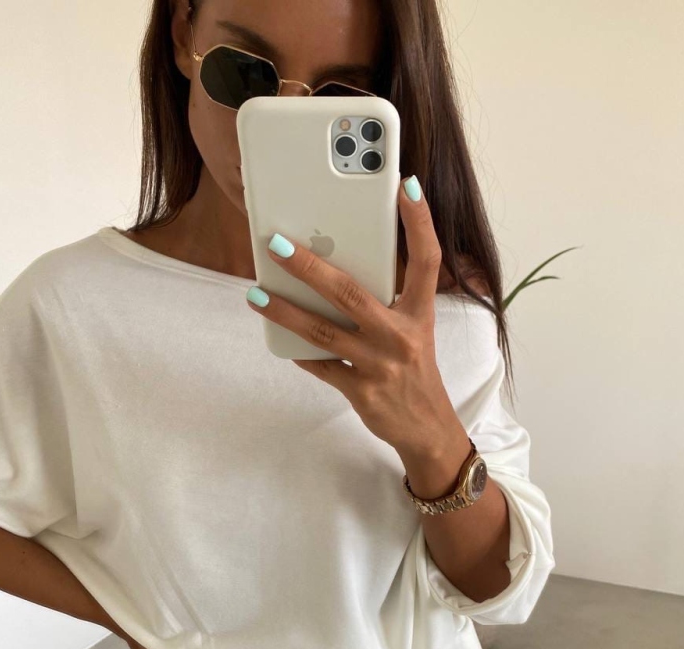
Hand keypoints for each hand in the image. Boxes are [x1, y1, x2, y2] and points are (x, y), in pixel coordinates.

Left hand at [245, 175, 459, 455]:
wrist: (427, 428)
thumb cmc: (414, 371)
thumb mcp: (412, 330)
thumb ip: (384, 301)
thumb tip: (334, 266)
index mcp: (420, 314)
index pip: (426, 260)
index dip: (420, 222)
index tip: (408, 185)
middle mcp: (402, 336)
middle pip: (351, 293)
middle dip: (310, 266)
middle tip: (276, 243)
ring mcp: (380, 366)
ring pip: (324, 332)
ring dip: (285, 310)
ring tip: (256, 292)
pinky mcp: (362, 393)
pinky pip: (321, 366)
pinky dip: (298, 351)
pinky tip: (277, 335)